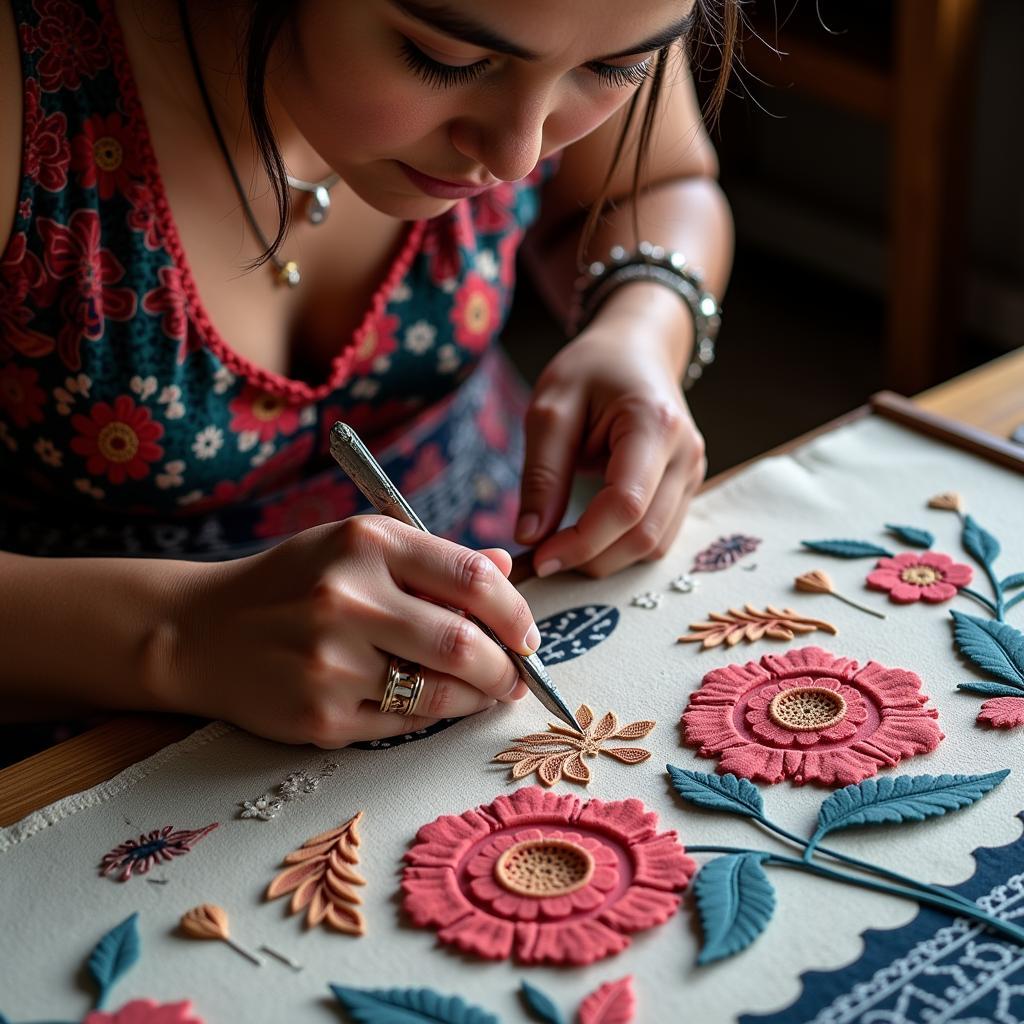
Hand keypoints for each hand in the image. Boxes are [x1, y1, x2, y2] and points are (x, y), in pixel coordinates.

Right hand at [155, 518, 534, 745]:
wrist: (199, 630)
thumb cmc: (294, 583)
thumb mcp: (357, 548)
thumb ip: (433, 560)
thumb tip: (505, 570)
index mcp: (367, 542)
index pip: (472, 577)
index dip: (516, 612)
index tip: (528, 633)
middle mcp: (348, 598)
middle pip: (463, 642)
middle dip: (506, 667)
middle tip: (516, 676)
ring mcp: (331, 662)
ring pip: (440, 692)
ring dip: (478, 697)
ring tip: (485, 692)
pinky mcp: (319, 716)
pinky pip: (405, 723)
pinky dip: (433, 716)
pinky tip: (434, 704)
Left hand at [515, 320, 705, 576]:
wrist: (637, 347)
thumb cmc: (592, 369)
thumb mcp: (551, 409)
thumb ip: (542, 475)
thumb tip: (531, 536)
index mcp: (655, 425)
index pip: (625, 505)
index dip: (582, 541)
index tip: (539, 556)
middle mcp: (686, 455)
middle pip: (644, 535)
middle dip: (591, 558)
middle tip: (543, 557)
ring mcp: (693, 474)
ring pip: (654, 546)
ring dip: (606, 558)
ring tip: (561, 546)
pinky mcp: (687, 488)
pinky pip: (657, 537)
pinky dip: (620, 547)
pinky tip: (587, 537)